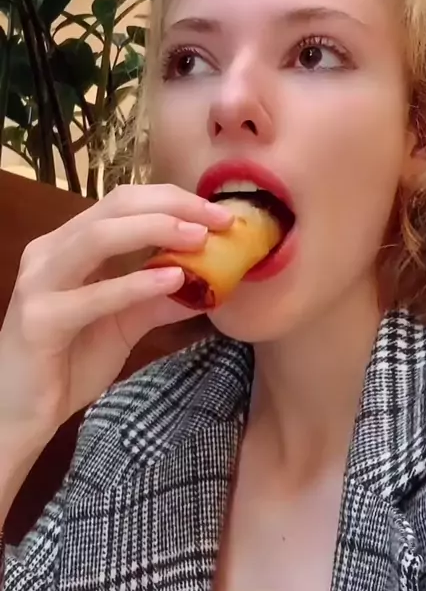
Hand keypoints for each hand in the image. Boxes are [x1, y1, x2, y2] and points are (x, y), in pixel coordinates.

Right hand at [0, 184, 231, 448]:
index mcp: (69, 243)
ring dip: (156, 230)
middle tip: (219, 219)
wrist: (18, 414)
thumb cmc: (68, 362)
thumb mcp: (125, 324)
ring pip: (99, 236)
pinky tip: (172, 281)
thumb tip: (209, 281)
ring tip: (199, 238)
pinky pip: (93, 296)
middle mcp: (50, 251)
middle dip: (173, 206)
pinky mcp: (39, 319)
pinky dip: (135, 284)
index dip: (174, 199)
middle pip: (115, 205)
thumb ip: (158, 299)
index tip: (219, 213)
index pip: (124, 201)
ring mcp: (40, 282)